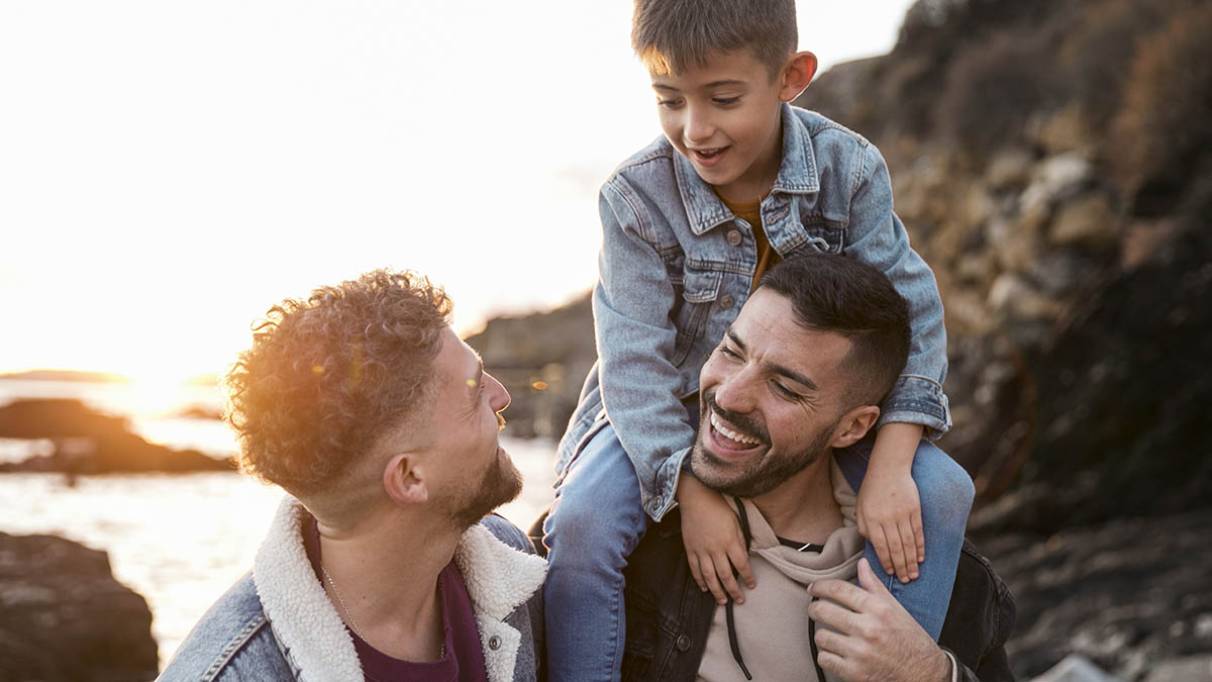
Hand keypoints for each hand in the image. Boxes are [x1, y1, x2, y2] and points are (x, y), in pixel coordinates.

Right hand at [677, 475, 754, 604]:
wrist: (696, 497)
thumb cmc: (719, 507)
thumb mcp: (736, 522)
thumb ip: (740, 541)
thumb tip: (744, 557)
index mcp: (730, 541)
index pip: (742, 565)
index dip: (748, 577)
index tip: (752, 585)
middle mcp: (716, 548)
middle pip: (726, 575)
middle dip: (734, 590)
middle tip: (739, 600)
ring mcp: (701, 550)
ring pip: (709, 577)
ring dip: (717, 591)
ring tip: (723, 601)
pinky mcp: (690, 549)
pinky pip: (695, 569)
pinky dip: (699, 580)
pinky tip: (705, 588)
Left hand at [808, 559, 950, 681]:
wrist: (923, 673)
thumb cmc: (909, 638)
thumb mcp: (895, 609)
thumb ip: (874, 586)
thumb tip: (862, 564)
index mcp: (878, 609)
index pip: (839, 590)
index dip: (820, 586)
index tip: (813, 588)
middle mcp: (869, 629)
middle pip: (823, 610)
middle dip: (815, 609)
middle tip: (816, 610)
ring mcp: (861, 652)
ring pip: (821, 636)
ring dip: (823, 635)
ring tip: (831, 634)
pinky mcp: (855, 673)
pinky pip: (825, 659)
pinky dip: (827, 656)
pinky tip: (836, 652)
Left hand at [857, 426, 924, 581]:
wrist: (889, 468)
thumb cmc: (871, 490)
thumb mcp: (860, 508)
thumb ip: (864, 528)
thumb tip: (872, 546)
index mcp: (871, 519)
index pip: (880, 546)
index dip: (886, 562)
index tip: (890, 574)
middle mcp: (887, 519)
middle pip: (896, 548)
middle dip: (901, 566)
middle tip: (906, 580)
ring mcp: (902, 514)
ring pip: (908, 543)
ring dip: (912, 561)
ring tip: (914, 574)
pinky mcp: (914, 510)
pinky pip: (918, 532)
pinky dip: (920, 546)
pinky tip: (921, 557)